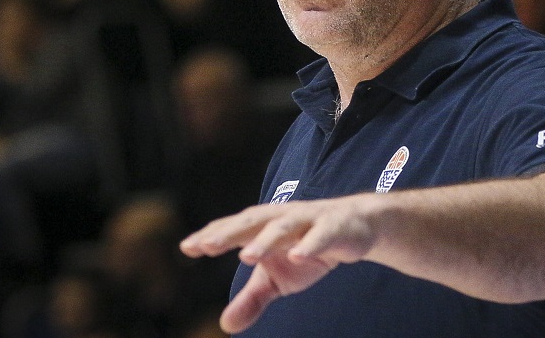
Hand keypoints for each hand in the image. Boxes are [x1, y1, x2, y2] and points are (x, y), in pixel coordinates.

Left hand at [179, 196, 379, 332]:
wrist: (357, 227)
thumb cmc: (307, 248)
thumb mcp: (279, 279)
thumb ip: (252, 298)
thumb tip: (225, 326)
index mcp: (264, 226)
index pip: (233, 229)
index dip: (211, 236)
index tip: (186, 247)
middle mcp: (282, 217)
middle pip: (252, 222)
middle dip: (230, 232)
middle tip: (206, 245)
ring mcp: (309, 219)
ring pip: (283, 227)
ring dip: (265, 240)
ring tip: (246, 256)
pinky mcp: (335, 226)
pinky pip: (321, 235)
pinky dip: (309, 244)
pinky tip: (297, 256)